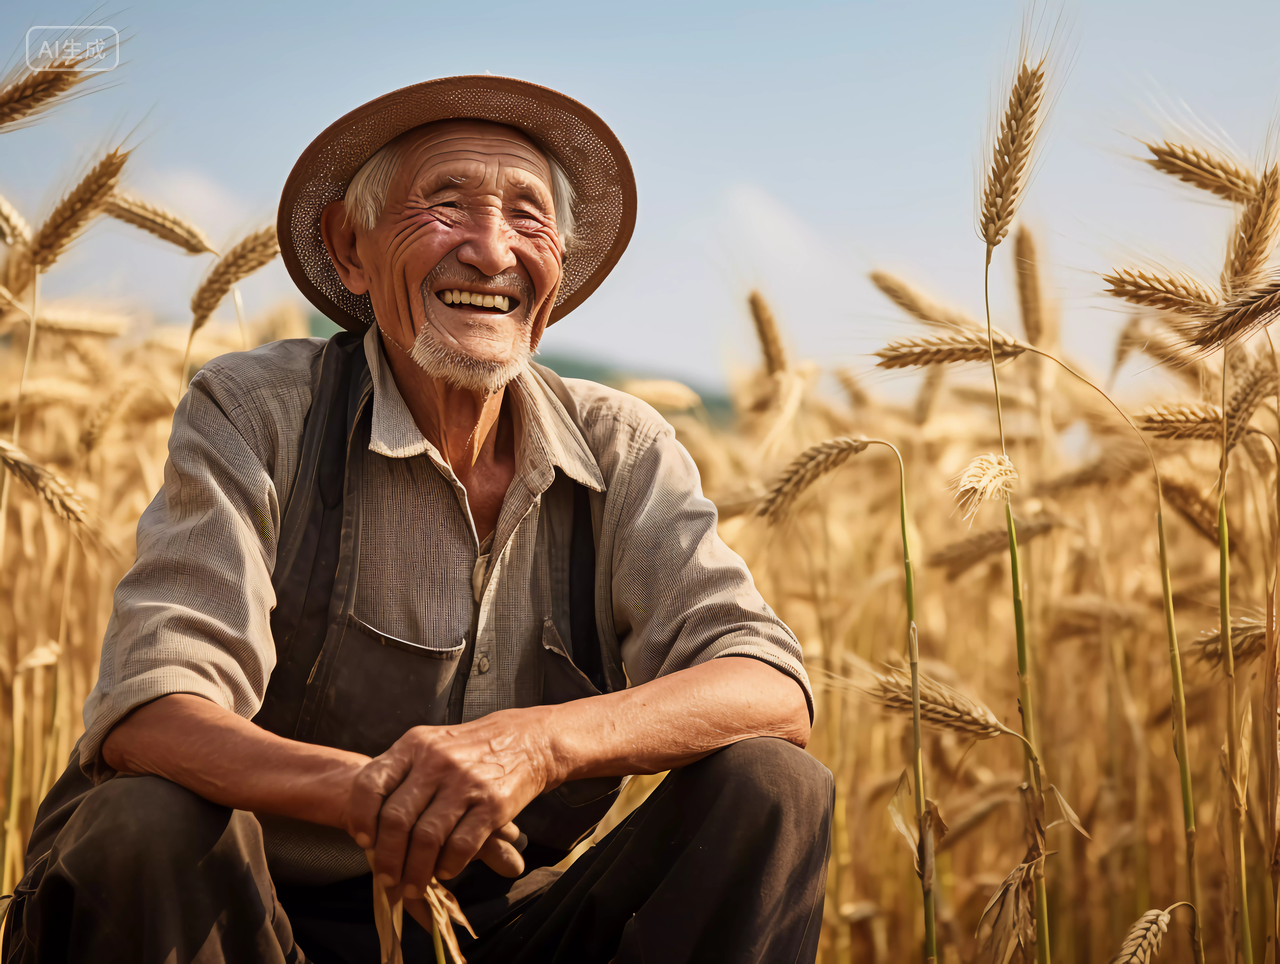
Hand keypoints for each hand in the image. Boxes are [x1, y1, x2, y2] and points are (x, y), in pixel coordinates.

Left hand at [341, 708, 553, 898]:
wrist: (524, 741)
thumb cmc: (467, 751)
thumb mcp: (430, 746)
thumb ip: (400, 776)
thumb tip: (367, 829)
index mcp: (414, 745)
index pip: (372, 783)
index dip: (361, 817)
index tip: (363, 841)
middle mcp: (436, 762)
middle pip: (397, 819)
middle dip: (387, 857)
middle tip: (387, 878)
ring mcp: (465, 783)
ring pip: (427, 838)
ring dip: (415, 872)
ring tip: (412, 887)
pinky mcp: (493, 804)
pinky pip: (461, 845)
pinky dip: (449, 865)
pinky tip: (445, 871)